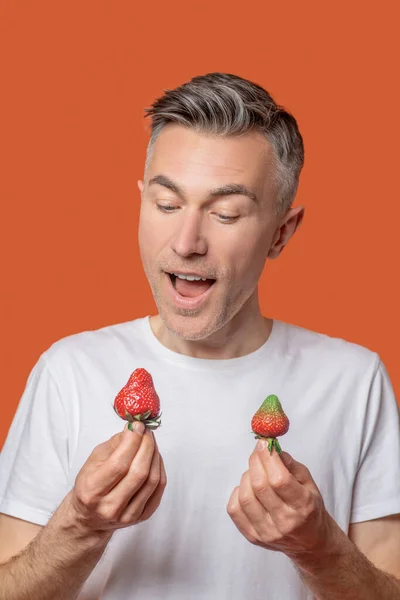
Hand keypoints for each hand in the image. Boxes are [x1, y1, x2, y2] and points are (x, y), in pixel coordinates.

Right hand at [67, 422, 166, 534]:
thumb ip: (114, 444)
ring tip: (150, 442)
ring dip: (155, 455)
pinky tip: (154, 457)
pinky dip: (159, 467)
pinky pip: (159, 488)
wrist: (90, 518)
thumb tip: (135, 430)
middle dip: (146, 446)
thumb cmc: (90, 486)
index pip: (118, 464)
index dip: (131, 442)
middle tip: (146, 431)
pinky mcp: (143, 516)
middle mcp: (110, 507)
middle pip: (138, 472)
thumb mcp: (93, 461)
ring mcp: (128, 515)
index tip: (137, 426)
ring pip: (152, 480)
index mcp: (92, 491)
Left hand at [227, 440, 333, 560]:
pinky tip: (248, 489)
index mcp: (303, 506)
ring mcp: (267, 532)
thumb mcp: (309, 484)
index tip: (264, 443)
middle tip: (258, 453)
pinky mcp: (253, 537)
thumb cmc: (310, 508)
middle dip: (255, 462)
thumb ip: (291, 465)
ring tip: (256, 473)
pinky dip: (238, 493)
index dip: (268, 458)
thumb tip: (270, 449)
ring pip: (245, 496)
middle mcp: (285, 522)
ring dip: (247, 477)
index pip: (280, 480)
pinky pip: (234, 510)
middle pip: (260, 486)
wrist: (311, 543)